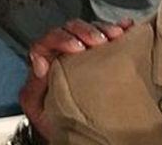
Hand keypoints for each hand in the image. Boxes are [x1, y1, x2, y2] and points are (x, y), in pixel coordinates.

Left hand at [18, 18, 133, 140]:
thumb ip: (34, 84)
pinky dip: (119, 29)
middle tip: (99, 41)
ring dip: (103, 29)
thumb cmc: (53, 120)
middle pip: (69, 30)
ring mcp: (83, 52)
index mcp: (45, 62)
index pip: (46, 41)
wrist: (72, 133)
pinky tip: (127, 27)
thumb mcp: (36, 105)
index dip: (60, 39)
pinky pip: (108, 35)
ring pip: (89, 29)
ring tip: (116, 35)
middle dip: (85, 31)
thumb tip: (39, 63)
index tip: (77, 47)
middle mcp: (62, 53)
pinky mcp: (100, 55)